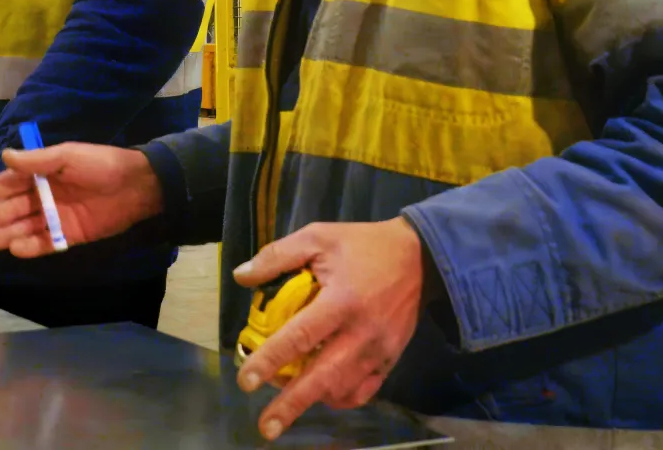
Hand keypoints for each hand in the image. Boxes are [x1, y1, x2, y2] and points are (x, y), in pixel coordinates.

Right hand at [0, 143, 163, 257]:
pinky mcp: (69, 235)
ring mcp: (56, 217)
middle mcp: (45, 196)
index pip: (11, 184)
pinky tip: (15, 249)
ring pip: (25, 227)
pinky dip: (31, 246)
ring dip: (5, 234)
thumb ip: (37, 160)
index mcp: (43, 175)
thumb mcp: (68, 156)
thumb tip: (4, 156)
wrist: (138, 186)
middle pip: (14, 208)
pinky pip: (46, 243)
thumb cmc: (101, 165)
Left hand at [234, 218, 425, 440]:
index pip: (300, 337)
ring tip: (284, 403)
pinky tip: (320, 395)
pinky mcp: (391, 360)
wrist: (421, 258)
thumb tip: (241, 276)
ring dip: (312, 400)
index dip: (271, 360)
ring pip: (342, 389)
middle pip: (322, 378)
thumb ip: (278, 255)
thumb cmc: (363, 246)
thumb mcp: (318, 236)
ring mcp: (379, 351)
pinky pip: (364, 391)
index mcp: (342, 301)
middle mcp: (362, 334)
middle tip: (265, 427)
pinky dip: (340, 398)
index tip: (246, 381)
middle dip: (291, 405)